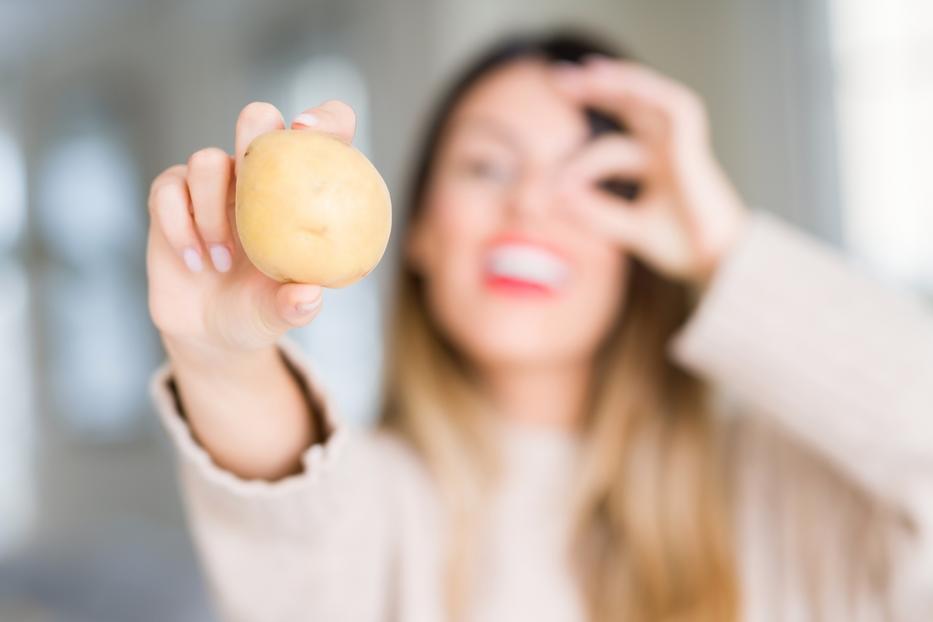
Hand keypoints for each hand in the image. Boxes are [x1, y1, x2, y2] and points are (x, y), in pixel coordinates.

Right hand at [146, 100, 356, 358]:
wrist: (210, 331)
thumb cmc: (259, 311)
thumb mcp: (281, 313)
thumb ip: (295, 305)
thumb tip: (308, 295)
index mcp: (301, 190)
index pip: (326, 134)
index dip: (326, 120)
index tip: (307, 131)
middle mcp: (258, 175)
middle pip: (258, 119)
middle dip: (255, 134)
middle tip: (251, 175)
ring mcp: (213, 182)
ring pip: (207, 160)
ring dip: (212, 210)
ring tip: (222, 261)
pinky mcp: (172, 196)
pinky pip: (168, 190)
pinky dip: (179, 226)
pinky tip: (195, 262)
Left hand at [552, 57, 748, 285]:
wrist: (719, 264)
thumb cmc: (683, 249)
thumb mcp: (628, 228)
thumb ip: (594, 211)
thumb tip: (555, 196)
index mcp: (657, 167)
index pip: (608, 150)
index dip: (575, 166)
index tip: (548, 192)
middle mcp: (669, 150)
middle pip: (629, 107)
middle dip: (595, 91)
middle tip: (558, 79)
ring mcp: (682, 145)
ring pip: (648, 98)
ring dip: (617, 82)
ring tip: (583, 75)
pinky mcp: (693, 147)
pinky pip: (673, 106)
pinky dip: (645, 90)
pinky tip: (614, 82)